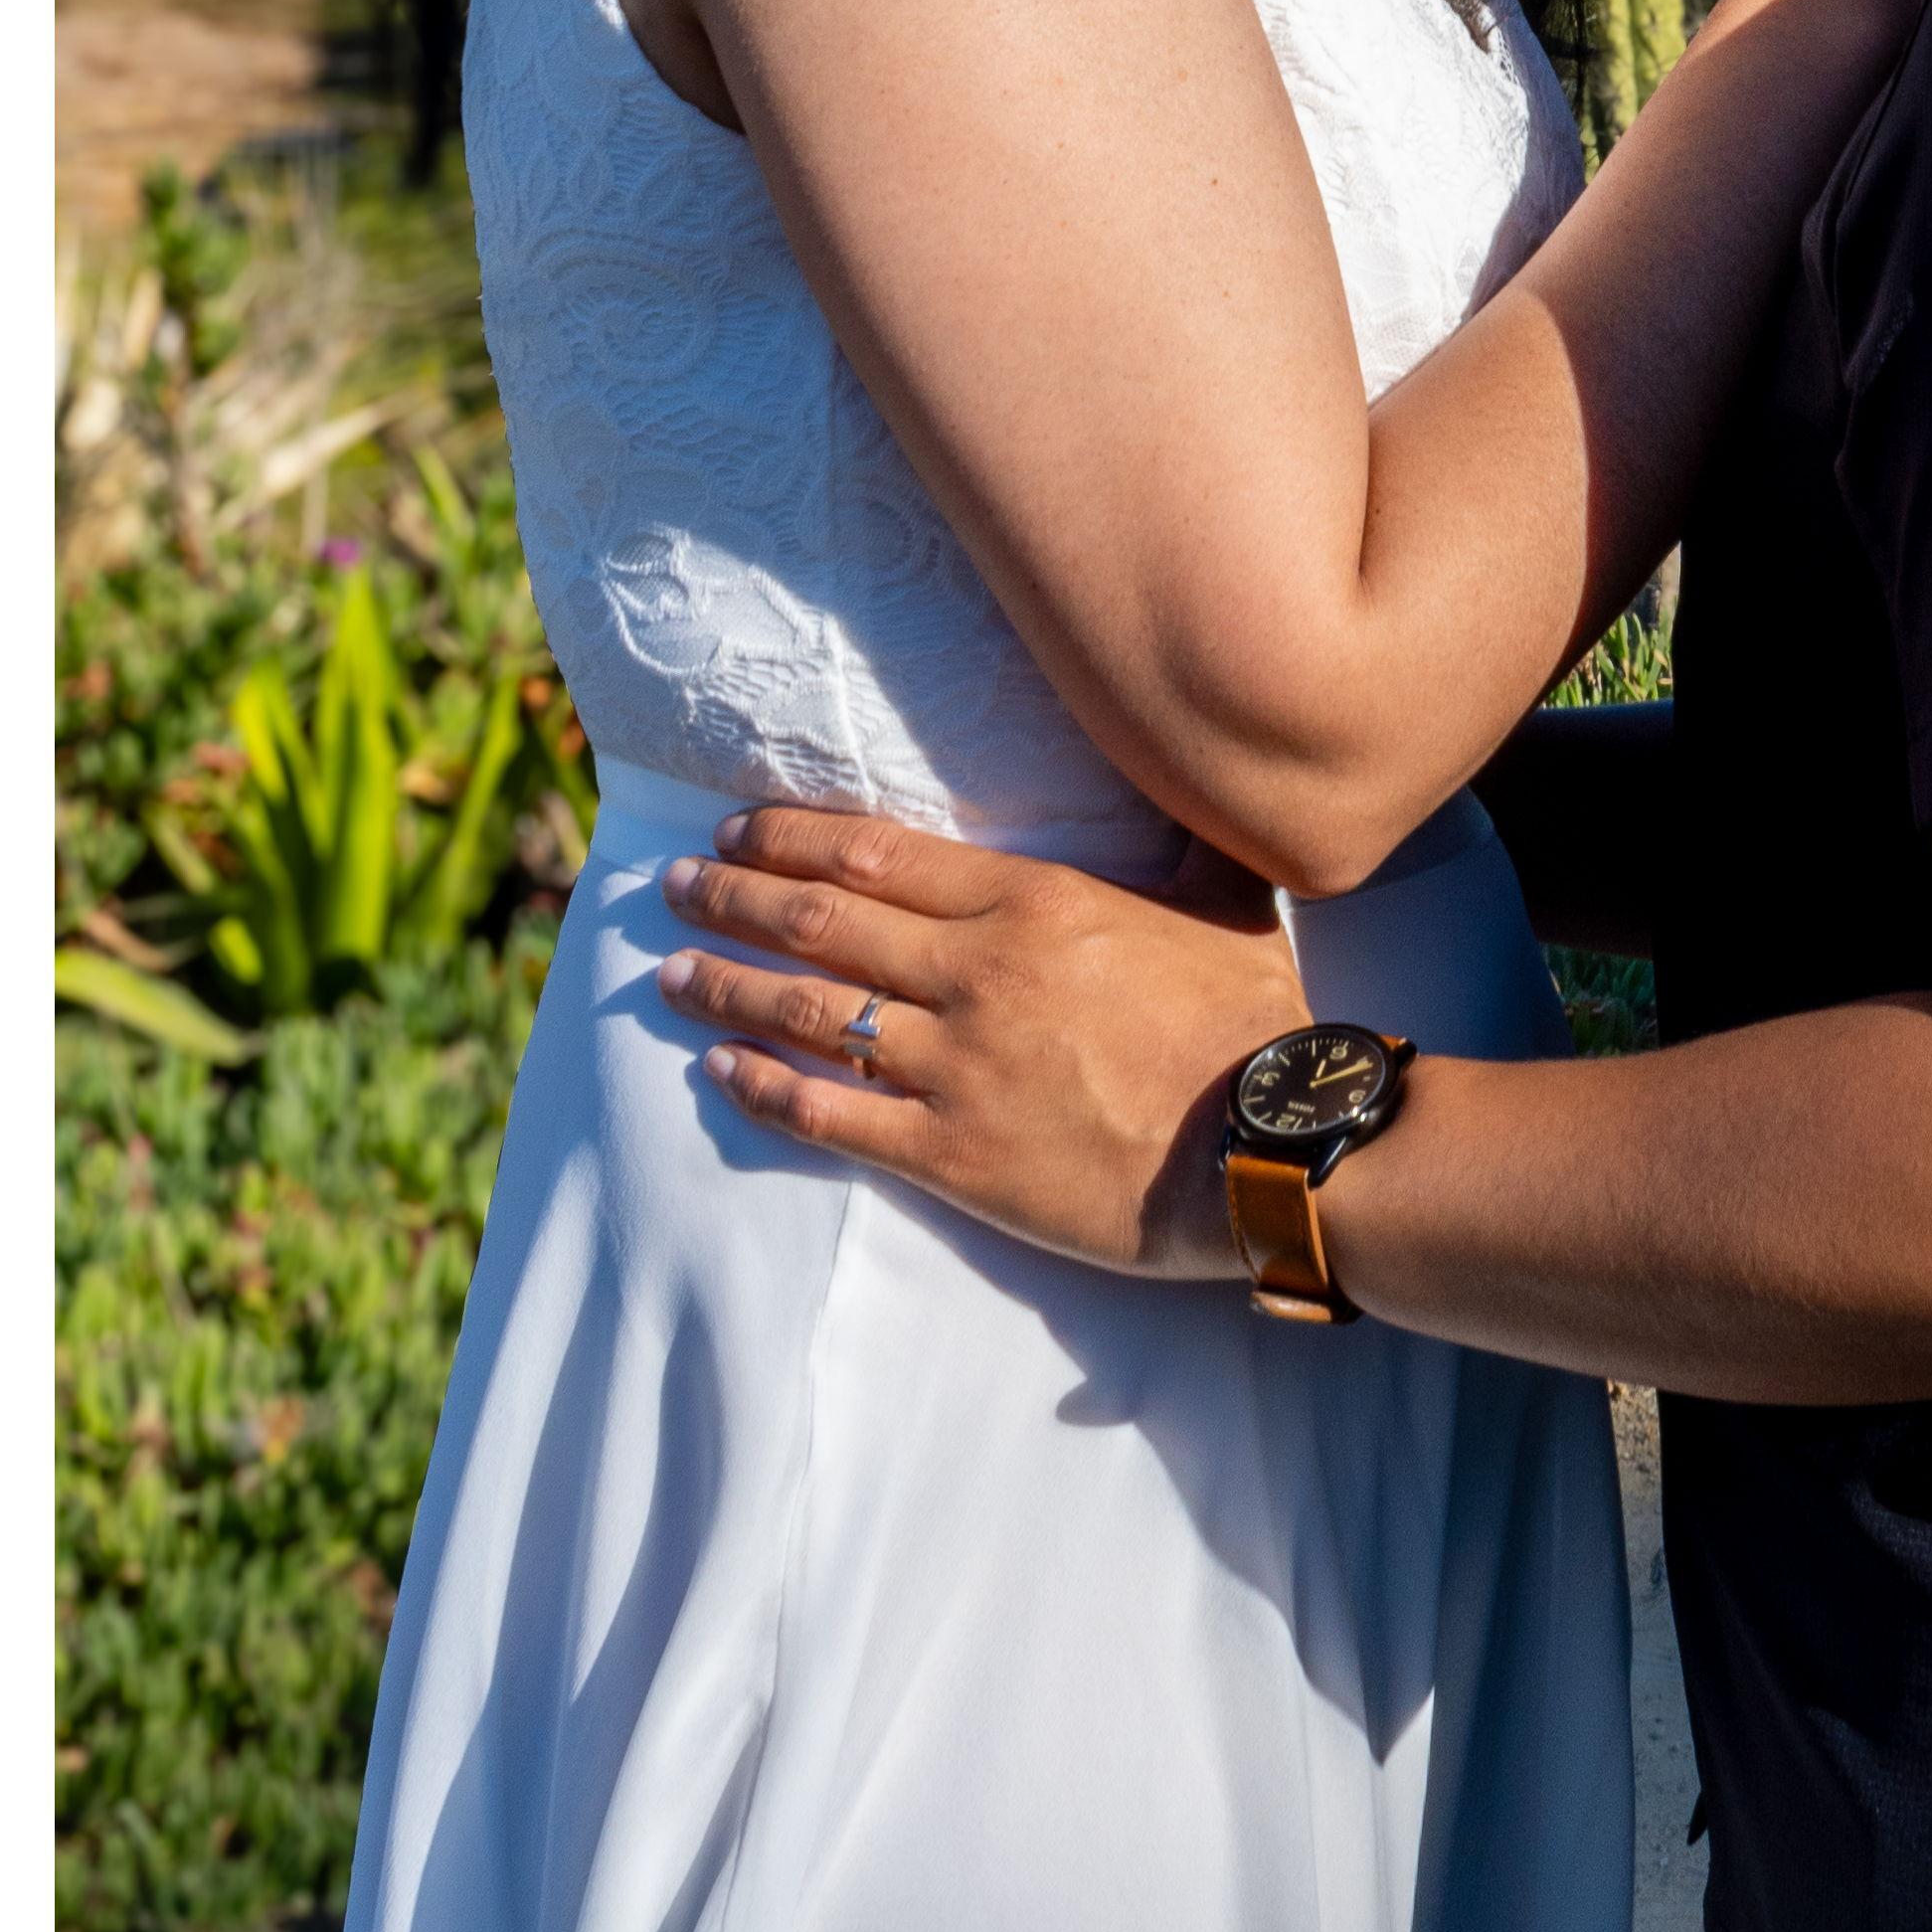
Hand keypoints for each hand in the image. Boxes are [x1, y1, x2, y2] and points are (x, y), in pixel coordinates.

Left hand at [658, 806, 1310, 1282]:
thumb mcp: (1222, 902)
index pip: (876, 854)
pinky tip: (719, 1071)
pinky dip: (764, 1089)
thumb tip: (1187, 777)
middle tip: (673, 884)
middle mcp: (975, 972)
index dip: (793, 837)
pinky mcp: (953, 1153)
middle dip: (732, 896)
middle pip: (820, 923)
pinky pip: (832, 1114)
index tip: (737, 828)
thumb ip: (1180, 845)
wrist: (1265, 1143)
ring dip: (725, 986)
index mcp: (1030, 901)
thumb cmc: (1251, 1022)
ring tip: (666, 972)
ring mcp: (955, 1065)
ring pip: (807, 1012)